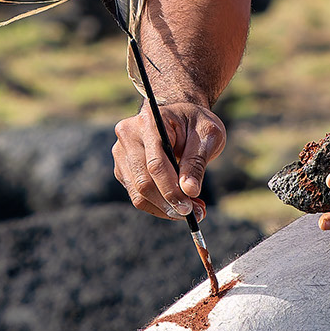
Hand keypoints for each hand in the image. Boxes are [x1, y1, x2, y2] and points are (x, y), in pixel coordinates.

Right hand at [112, 100, 225, 221]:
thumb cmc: (196, 123)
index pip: (155, 164)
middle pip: (143, 182)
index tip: (189, 208)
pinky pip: (137, 195)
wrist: (180, 116)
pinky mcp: (122, 168)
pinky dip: (158, 206)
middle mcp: (128, 135)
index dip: (171, 190)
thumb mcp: (208, 135)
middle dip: (169, 204)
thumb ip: (197, 162)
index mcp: (149, 121)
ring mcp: (121, 153)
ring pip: (138, 193)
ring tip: (192, 211)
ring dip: (165, 209)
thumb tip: (189, 192)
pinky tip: (178, 204)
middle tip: (195, 214)